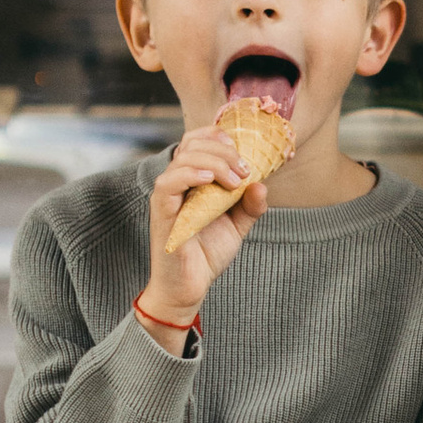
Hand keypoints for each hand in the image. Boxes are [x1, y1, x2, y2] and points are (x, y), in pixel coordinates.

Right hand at [141, 128, 270, 327]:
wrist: (190, 287)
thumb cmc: (208, 253)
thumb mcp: (237, 225)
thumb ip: (250, 204)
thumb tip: (261, 183)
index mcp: (192, 180)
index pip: (196, 141)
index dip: (217, 135)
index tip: (242, 149)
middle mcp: (177, 183)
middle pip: (192, 144)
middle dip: (224, 150)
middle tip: (245, 170)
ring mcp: (167, 196)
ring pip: (183, 159)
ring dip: (214, 162)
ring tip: (234, 180)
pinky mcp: (161, 213)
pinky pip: (168, 183)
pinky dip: (190, 175)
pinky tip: (210, 181)